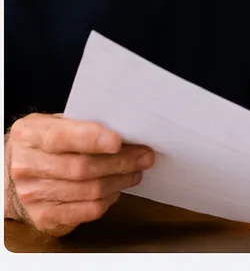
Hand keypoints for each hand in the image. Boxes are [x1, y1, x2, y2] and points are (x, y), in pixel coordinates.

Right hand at [4, 113, 154, 235]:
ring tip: (137, 171)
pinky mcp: (43, 217)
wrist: (12, 171)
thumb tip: (127, 129)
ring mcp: (32, 195)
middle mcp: (26, 166)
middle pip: (81, 167)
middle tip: (145, 156)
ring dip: (119, 181)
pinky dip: (107, 200)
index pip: (61, 137)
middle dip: (120, 162)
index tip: (118, 141)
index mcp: (29, 135)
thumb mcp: (56, 123)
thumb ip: (83, 124)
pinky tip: (117, 189)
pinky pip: (84, 211)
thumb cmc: (46, 142)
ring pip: (87, 190)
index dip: (92, 139)